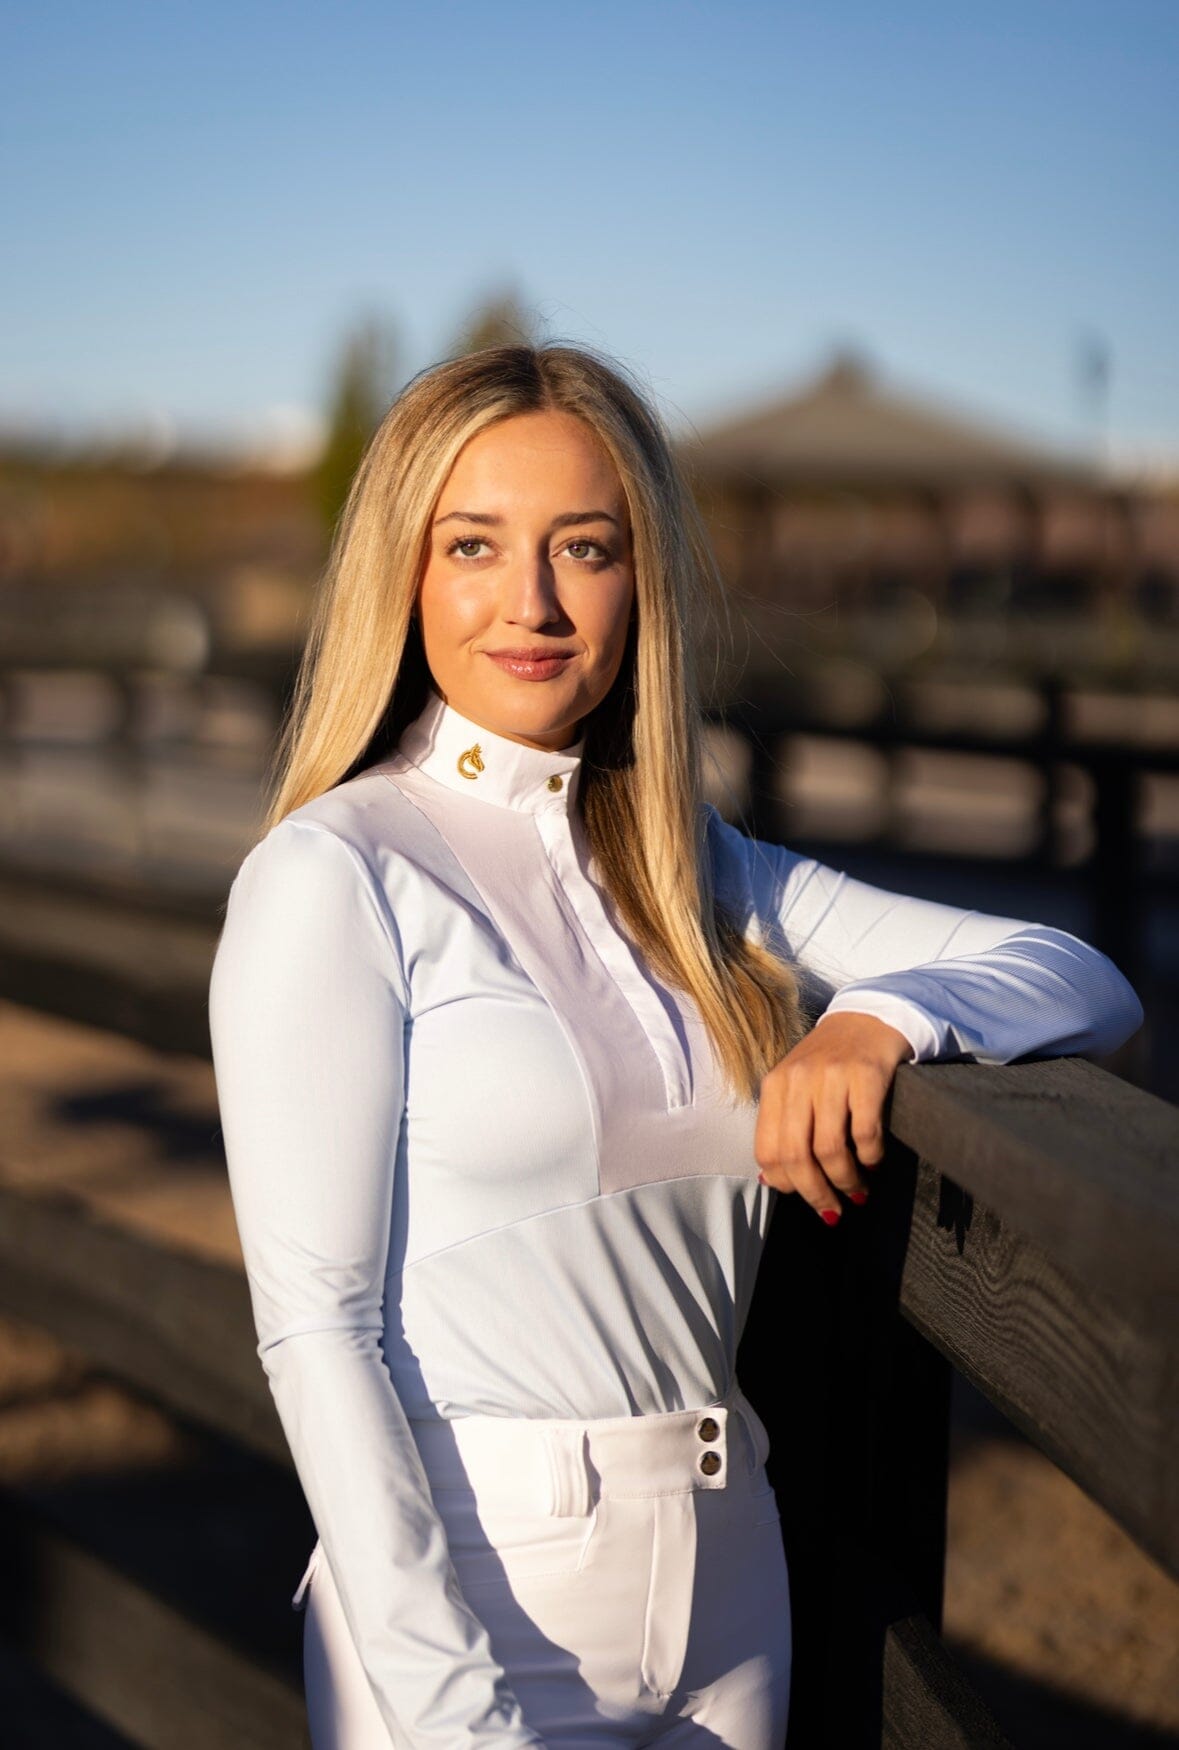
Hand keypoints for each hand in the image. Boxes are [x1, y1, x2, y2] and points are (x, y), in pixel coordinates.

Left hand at [753, 1011, 913, 1224]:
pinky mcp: (867, 1074)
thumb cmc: (832, 1063)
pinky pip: (865, 1133)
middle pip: (796, 1155)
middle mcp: (798, 1079)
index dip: (786, 1185)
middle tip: (834, 1211)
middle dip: (816, 1193)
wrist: (871, 1017)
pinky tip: (874, 1161)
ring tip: (859, 1190)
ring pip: (830, 1149)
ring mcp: (832, 1076)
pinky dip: (870, 1157)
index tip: (806, 1198)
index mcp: (775, 1086)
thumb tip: (773, 1182)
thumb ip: (783, 1128)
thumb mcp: (797, 1087)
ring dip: (846, 1181)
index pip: (767, 1151)